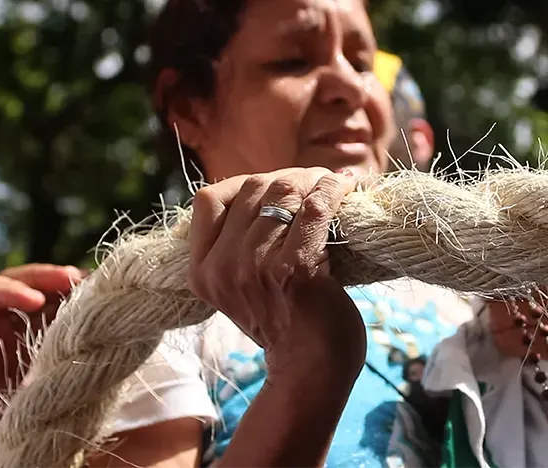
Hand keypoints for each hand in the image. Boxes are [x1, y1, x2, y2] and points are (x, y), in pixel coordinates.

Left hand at [0, 264, 82, 466]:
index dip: (5, 291)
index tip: (33, 300)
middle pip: (14, 285)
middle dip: (43, 279)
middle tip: (73, 279)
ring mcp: (9, 330)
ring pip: (39, 297)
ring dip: (65, 290)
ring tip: (96, 288)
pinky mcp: (32, 345)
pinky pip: (55, 321)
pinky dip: (76, 313)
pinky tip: (98, 310)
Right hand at [189, 167, 365, 382]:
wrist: (311, 371)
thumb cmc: (287, 324)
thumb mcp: (243, 285)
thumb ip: (240, 244)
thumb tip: (267, 186)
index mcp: (201, 271)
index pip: (209, 200)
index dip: (245, 183)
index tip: (276, 186)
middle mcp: (222, 268)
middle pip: (251, 190)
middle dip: (287, 177)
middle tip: (316, 179)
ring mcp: (256, 268)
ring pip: (284, 194)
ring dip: (314, 180)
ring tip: (333, 182)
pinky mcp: (294, 269)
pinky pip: (314, 209)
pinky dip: (332, 191)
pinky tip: (346, 188)